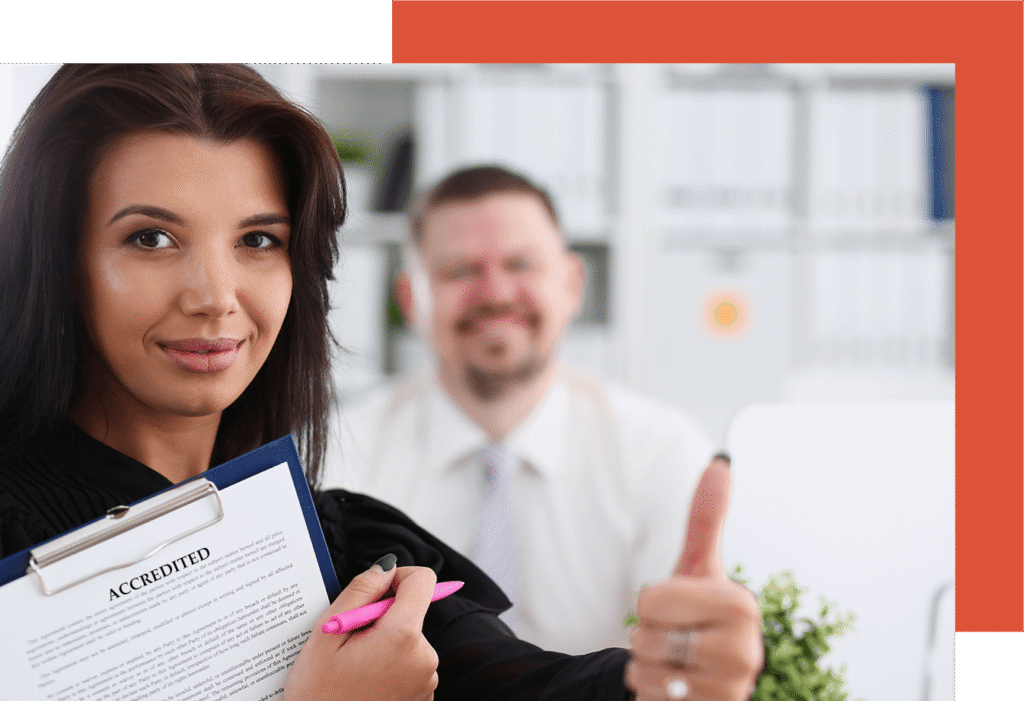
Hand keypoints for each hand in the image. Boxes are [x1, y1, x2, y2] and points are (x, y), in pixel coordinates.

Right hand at [284, 556, 439, 700]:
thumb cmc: (317, 694)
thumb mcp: (328, 633)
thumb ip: (361, 590)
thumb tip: (387, 566)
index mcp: (404, 636)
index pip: (423, 580)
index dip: (398, 576)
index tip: (375, 590)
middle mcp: (425, 657)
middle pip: (412, 612)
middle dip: (383, 617)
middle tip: (350, 643)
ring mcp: (427, 681)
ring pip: (409, 639)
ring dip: (385, 643)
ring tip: (354, 668)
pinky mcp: (423, 697)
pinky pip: (410, 664)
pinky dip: (391, 665)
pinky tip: (365, 683)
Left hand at [625, 456, 763, 700]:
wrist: (701, 683)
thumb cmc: (696, 618)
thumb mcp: (696, 570)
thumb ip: (706, 519)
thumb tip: (720, 462)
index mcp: (741, 607)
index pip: (652, 599)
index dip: (650, 604)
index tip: (676, 610)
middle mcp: (746, 654)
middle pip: (646, 636)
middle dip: (646, 638)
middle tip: (675, 640)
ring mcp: (730, 692)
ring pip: (644, 671)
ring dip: (647, 669)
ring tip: (675, 665)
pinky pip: (649, 700)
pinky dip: (651, 696)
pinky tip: (674, 692)